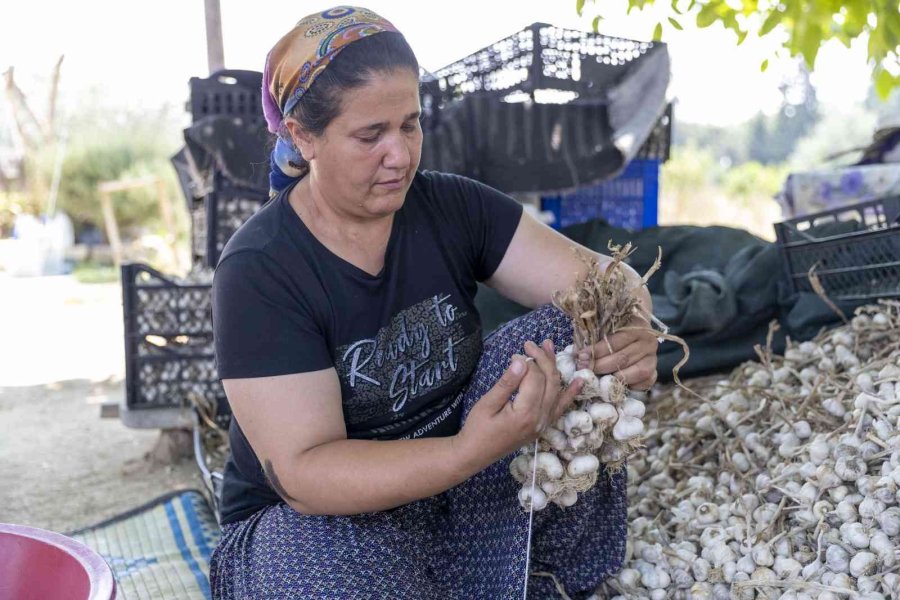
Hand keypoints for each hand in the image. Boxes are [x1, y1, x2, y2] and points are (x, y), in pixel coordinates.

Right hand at [456, 340, 583, 467]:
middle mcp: (540, 418)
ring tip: (549, 347)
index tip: (514, 353)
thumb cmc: (477, 428)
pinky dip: (570, 393)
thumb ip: (506, 383)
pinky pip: (561, 407)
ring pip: (557, 389)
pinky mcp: (543, 426)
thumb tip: (520, 360)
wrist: (476, 454)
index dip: (527, 362)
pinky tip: (579, 381)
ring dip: (554, 367)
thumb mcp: (487, 403)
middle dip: (542, 359)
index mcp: (525, 413)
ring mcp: (544, 423)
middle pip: (550, 381)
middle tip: (530, 343)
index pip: (535, 378)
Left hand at [575, 305, 658, 390]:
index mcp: (636, 327)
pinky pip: (643, 383)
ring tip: (597, 379)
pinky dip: (629, 385)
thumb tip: (576, 353)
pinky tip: (615, 383)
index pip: (614, 342)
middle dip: (599, 366)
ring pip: (632, 372)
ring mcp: (653, 358)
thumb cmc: (615, 330)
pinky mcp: (654, 372)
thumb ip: (593, 336)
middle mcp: (648, 342)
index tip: (580, 356)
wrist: (636, 330)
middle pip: (621, 358)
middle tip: (584, 370)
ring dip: (612, 378)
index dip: (595, 351)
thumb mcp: (605, 327)